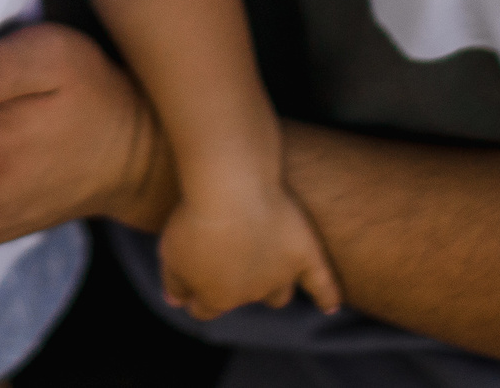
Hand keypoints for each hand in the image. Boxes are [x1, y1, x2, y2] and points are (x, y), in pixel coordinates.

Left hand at [158, 186, 341, 321]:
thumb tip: (175, 302)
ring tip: (270, 281)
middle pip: (241, 296)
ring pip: (278, 293)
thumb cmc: (194, 220)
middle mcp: (252, 293)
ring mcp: (280, 274)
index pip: (205, 309)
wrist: (232, 190)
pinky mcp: (303, 252)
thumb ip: (173, 283)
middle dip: (231, 283)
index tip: (190, 289)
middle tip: (224, 257)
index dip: (196, 299)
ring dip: (271, 289)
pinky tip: (329, 305)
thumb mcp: (170, 253)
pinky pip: (321, 282)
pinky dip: (326, 295)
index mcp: (218, 297)